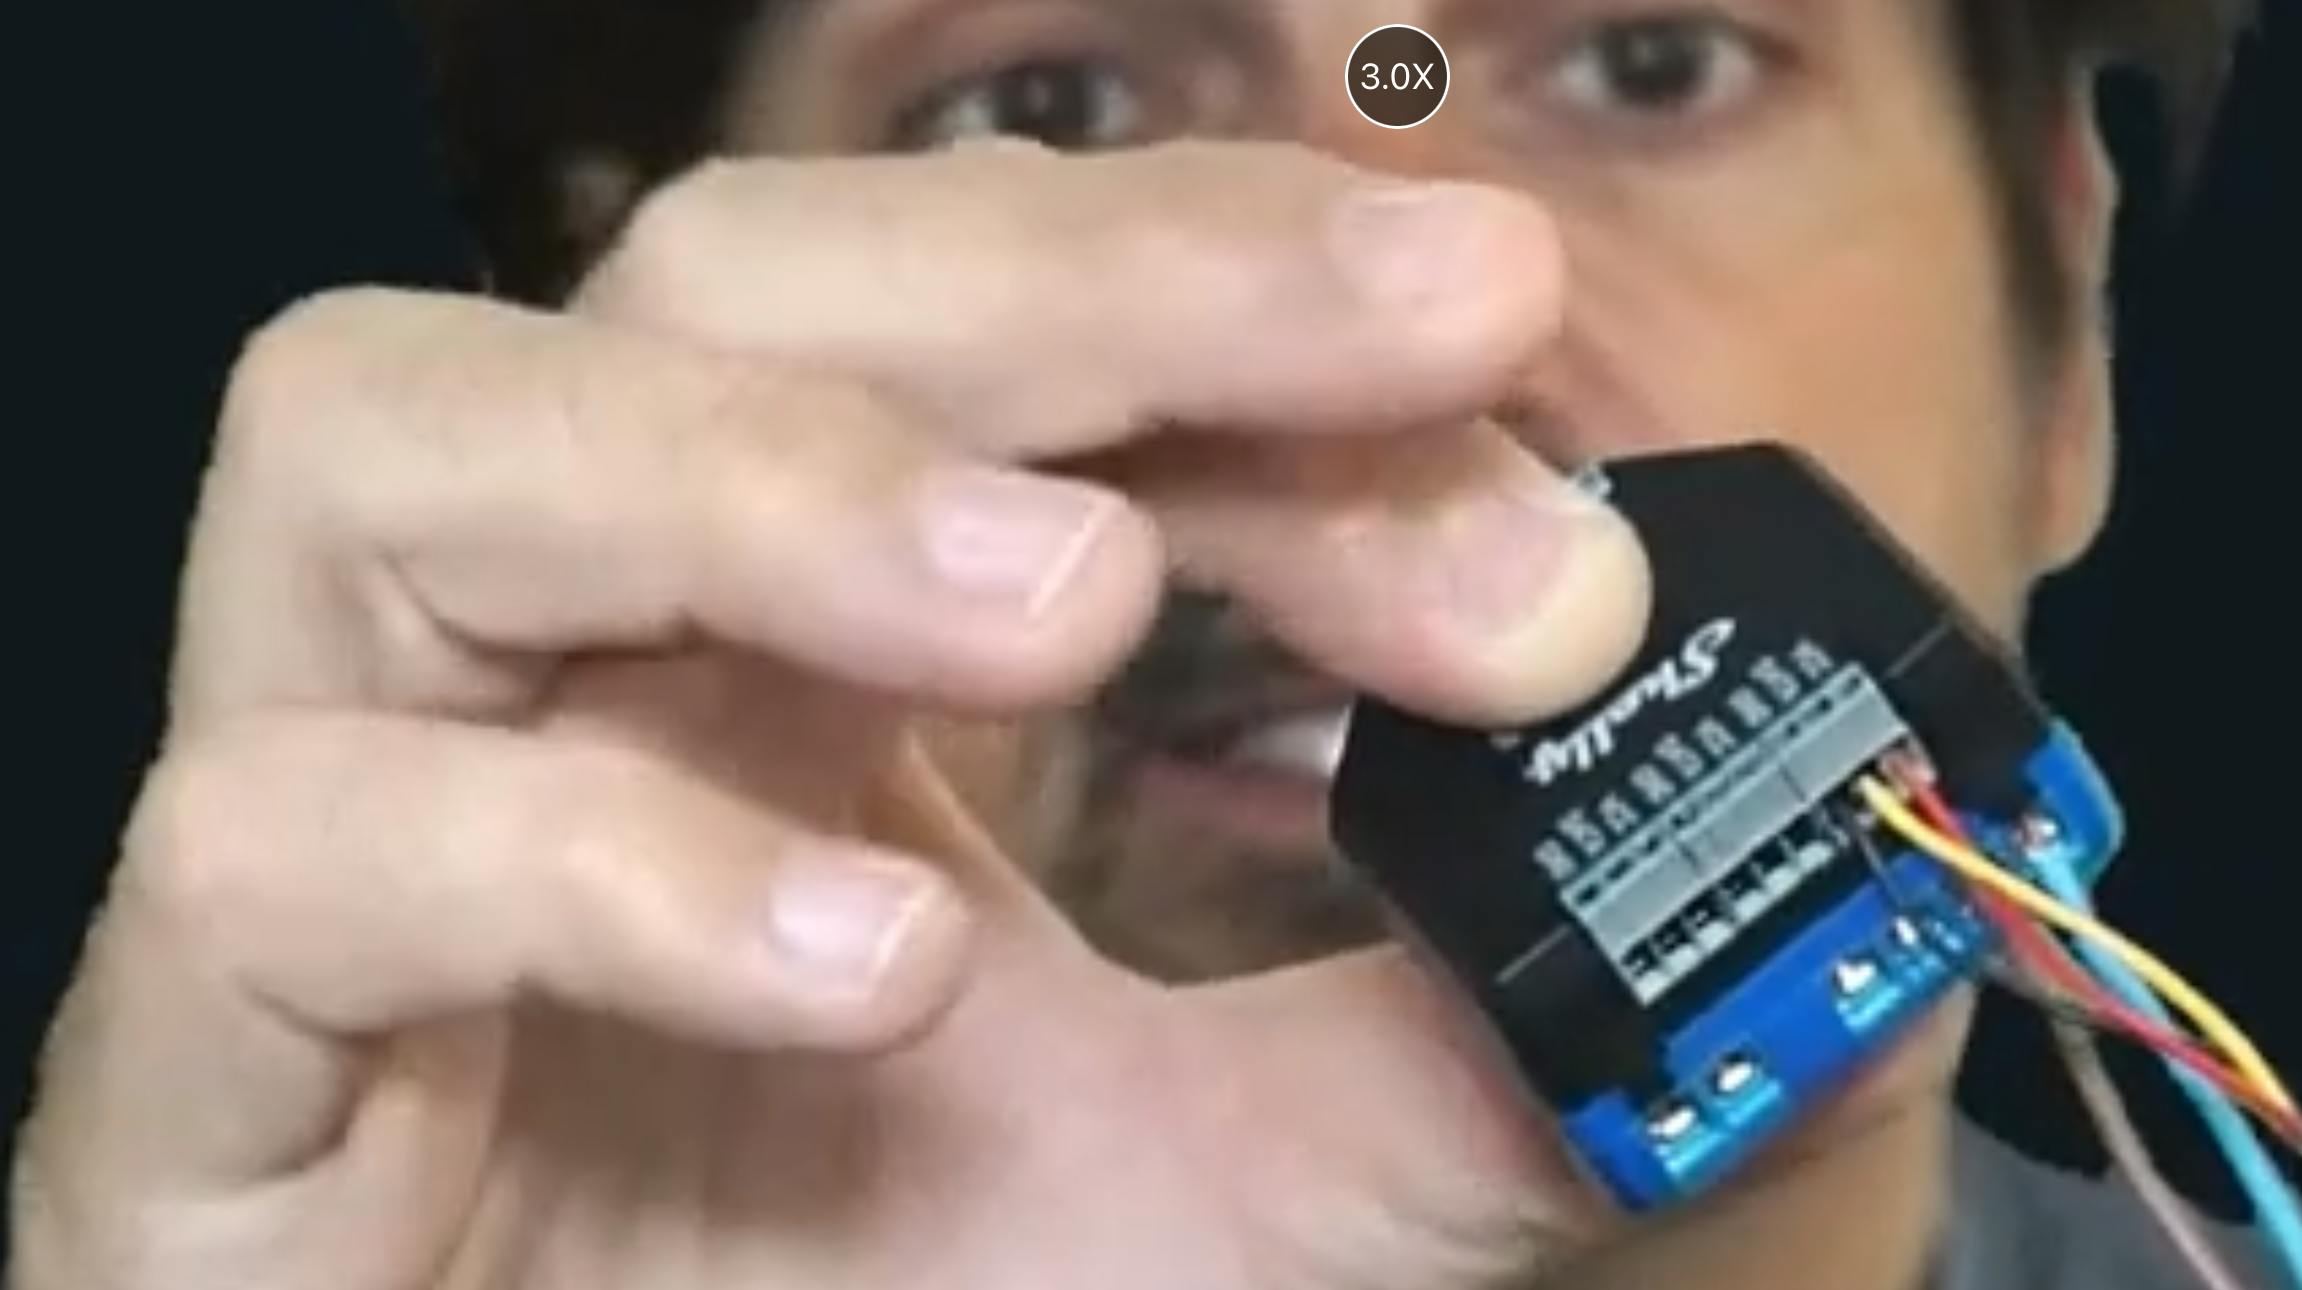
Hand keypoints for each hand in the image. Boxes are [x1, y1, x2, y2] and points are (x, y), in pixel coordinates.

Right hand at [12, 141, 1652, 1289]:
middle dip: (1073, 281)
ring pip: (398, 443)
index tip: (1510, 334)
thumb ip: (1487, 1051)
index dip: (1244, 300)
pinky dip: (590, 867)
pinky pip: (292, 853)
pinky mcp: (202, 1067)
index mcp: (793, 654)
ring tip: (1081, 597)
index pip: (995, 348)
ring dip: (773, 479)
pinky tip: (878, 969)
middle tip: (1419, 336)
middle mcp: (562, 672)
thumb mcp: (1257, 1192)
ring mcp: (340, 831)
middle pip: (717, 285)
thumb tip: (1833, 939)